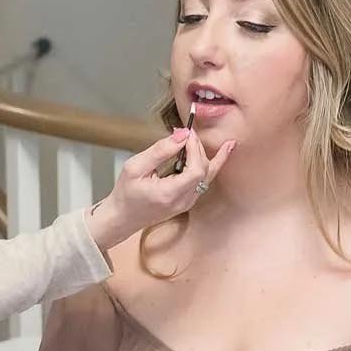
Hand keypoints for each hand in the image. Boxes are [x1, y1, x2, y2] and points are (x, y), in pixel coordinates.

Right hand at [86, 129, 234, 252]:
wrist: (122, 217)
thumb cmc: (125, 193)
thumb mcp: (135, 167)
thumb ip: (160, 151)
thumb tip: (181, 136)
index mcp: (170, 193)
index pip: (196, 169)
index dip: (195, 148)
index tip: (186, 133)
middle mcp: (183, 201)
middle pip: (204, 171)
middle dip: (198, 148)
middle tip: (189, 133)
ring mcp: (187, 203)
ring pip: (208, 178)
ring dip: (213, 158)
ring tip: (228, 144)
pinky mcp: (187, 201)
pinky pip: (203, 182)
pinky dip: (211, 167)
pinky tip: (220, 157)